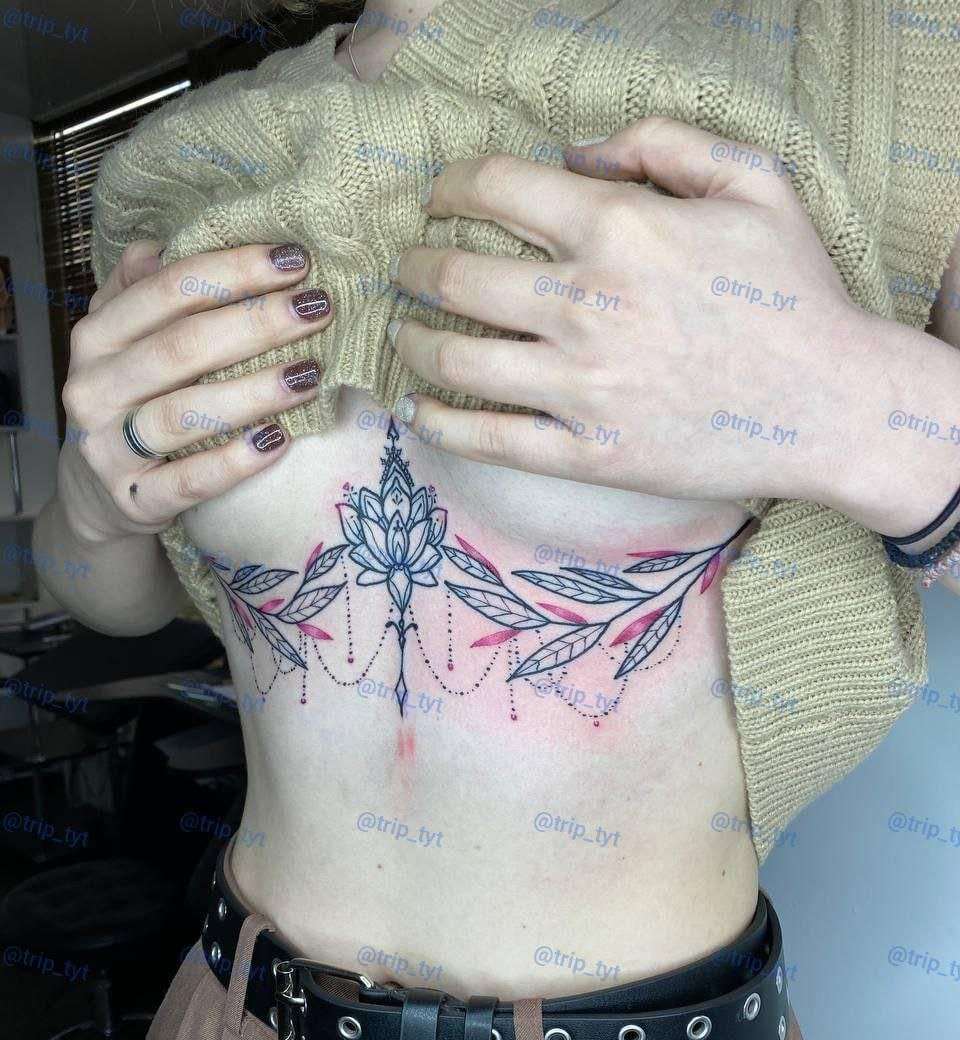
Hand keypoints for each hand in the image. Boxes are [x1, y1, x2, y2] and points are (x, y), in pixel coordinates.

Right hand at [58, 240, 333, 544]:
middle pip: (181, 348)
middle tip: (318, 308)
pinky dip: (236, 461)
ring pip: (185, 414)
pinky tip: (278, 441)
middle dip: (257, 323)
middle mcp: (93, 390)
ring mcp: (108, 450)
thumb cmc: (131, 403)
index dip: (233, 271)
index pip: (166, 291)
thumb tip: (161, 245)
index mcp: (95, 338)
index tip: (295, 259)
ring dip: (254, 391)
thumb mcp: (124, 342)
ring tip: (309, 375)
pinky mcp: (134, 500)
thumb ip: (141, 292)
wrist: (98, 494)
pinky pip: (190, 481)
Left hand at [386, 116, 879, 505]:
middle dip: (416, 265)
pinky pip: (488, 440)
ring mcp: (581, 387)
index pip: (495, 190)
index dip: (449, 187)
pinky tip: (417, 409)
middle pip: (456, 276)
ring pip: (456, 361)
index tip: (438, 197)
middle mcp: (585, 305)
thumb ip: (662, 142)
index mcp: (619, 229)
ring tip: (404, 332)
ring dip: (413, 342)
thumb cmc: (795, 292)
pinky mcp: (587, 455)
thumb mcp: (753, 181)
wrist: (833, 406)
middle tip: (408, 267)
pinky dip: (439, 424)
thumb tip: (575, 151)